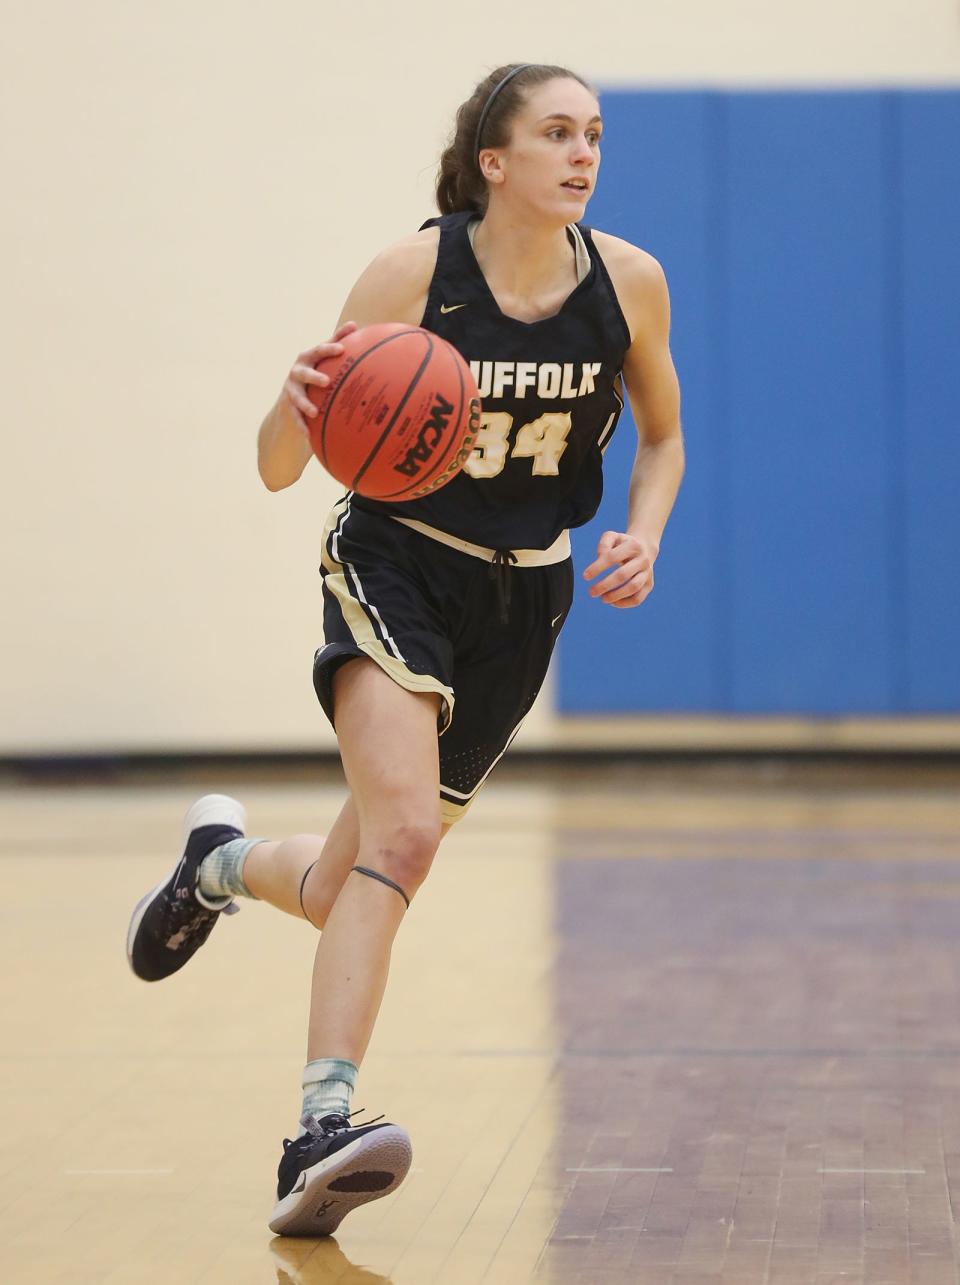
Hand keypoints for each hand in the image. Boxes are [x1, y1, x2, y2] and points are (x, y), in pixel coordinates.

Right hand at [280, 321, 357, 435]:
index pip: (319, 350)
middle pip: (303, 372)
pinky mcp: (288, 407)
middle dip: (313, 377)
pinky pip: (294, 417)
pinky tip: (308, 435)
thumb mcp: (323, 358)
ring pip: (296, 396)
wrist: (290, 395)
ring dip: (305, 404)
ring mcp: (291, 390)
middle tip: (327, 382)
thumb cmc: (314, 371)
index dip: (329, 349)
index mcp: (308, 358)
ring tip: (315, 412)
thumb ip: (337, 340)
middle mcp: (296, 372)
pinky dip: (301, 425)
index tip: (342, 350)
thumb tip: (354, 324)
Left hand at [583, 530, 658, 607]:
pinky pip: (638, 598)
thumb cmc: (622, 545)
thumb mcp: (612, 537)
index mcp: (633, 546)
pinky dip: (625, 603)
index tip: (585, 576)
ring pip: (633, 588)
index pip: (613, 557)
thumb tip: (600, 558)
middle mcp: (643, 560)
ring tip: (603, 599)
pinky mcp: (649, 585)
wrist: (643, 549)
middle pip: (623, 575)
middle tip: (591, 592)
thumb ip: (604, 544)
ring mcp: (648, 573)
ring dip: (616, 596)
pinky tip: (612, 602)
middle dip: (604, 585)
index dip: (598, 568)